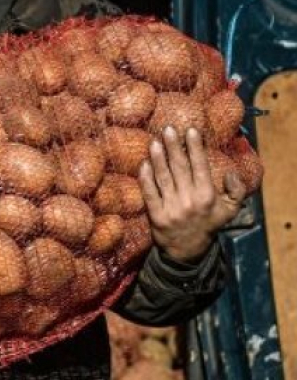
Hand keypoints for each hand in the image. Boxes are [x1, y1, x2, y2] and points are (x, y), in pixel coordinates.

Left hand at [139, 126, 245, 262]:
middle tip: (168, 128)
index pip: (200, 166)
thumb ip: (236, 191)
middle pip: (180, 168)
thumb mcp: (229, 211)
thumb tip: (232, 172)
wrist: (186, 251)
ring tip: (155, 141)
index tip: (191, 130)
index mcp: (207, 196)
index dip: (195, 147)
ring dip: (158, 158)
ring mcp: (171, 208)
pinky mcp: (156, 215)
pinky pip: (149, 193)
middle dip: (174, 146)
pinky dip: (146, 178)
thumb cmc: (208, 224)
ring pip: (163, 177)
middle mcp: (189, 201)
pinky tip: (143, 163)